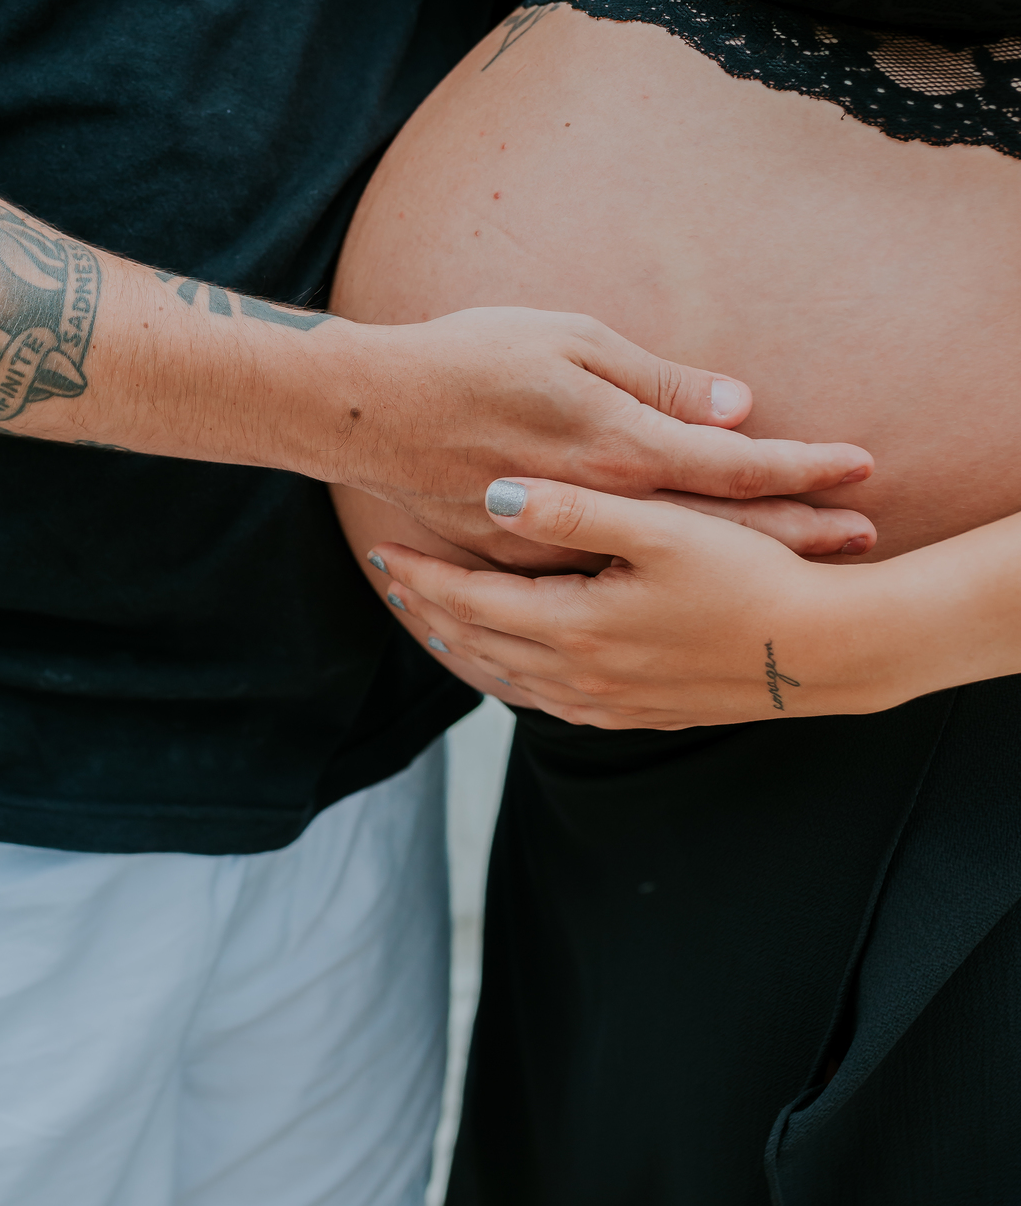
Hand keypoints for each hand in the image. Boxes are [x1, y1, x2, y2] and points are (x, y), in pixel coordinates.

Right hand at [315, 306, 873, 565]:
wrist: (371, 412)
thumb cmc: (471, 358)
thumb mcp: (573, 340)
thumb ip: (658, 382)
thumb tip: (736, 405)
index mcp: (622, 449)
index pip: (738, 466)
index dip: (805, 466)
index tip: (861, 468)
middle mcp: (605, 511)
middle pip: (723, 531)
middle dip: (800, 532)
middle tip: (862, 538)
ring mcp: (565, 551)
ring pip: (671, 570)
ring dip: (740, 571)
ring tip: (800, 575)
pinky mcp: (524, 568)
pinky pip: (610, 591)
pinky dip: (661, 596)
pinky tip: (691, 608)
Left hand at [368, 474, 916, 727]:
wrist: (822, 654)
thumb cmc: (749, 581)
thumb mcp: (662, 531)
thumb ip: (576, 509)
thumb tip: (497, 492)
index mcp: (575, 628)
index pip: (470, 603)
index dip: (423, 576)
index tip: (384, 547)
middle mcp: (579, 677)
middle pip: (477, 644)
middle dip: (430, 610)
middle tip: (393, 578)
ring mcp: (606, 704)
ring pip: (507, 678)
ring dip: (464, 645)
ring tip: (433, 617)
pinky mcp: (636, 714)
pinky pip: (547, 699)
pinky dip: (511, 673)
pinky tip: (511, 660)